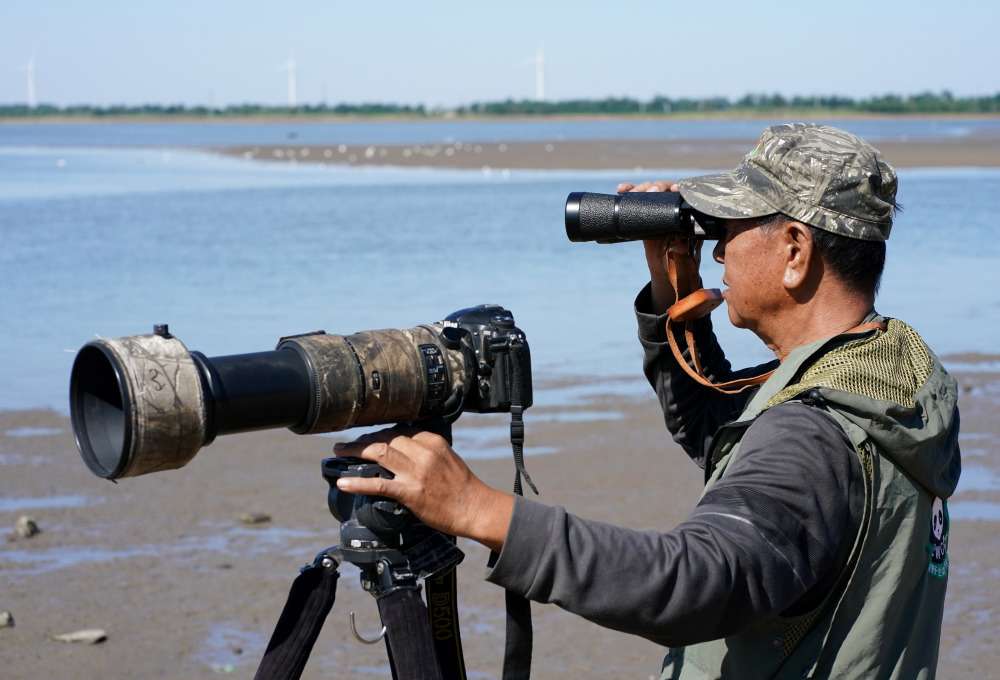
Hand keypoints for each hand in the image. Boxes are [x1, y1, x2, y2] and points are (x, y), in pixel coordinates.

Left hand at [333, 426, 512, 552]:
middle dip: (364, 439)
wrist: (474, 508)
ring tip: (339, 451)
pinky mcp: (410, 492)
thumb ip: (427, 451)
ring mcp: (416, 472)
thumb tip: (406, 449)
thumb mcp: (448, 458)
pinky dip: (358, 483)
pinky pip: (378, 484)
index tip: (368, 437)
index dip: (380, 433)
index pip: (400, 429)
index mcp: (432, 441)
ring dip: (355, 450)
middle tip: (350, 444)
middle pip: (386, 437)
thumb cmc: (462, 487)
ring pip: (379, 452)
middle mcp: (423, 452)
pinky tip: (344, 483)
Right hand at [617, 180, 702, 313]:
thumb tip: (680, 246)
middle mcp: (674, 210)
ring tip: (628, 190)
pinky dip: (629, 192)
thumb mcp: (684, 264)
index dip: (681, 189)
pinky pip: (637, 200)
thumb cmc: (682, 267)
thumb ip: (683, 256)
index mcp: (689, 219)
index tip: (675, 189)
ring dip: (640, 187)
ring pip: (651, 191)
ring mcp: (658, 210)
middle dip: (658, 187)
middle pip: (667, 189)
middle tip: (650, 190)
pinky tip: (621, 190)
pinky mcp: (644, 214)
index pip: (687, 197)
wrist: (666, 271)